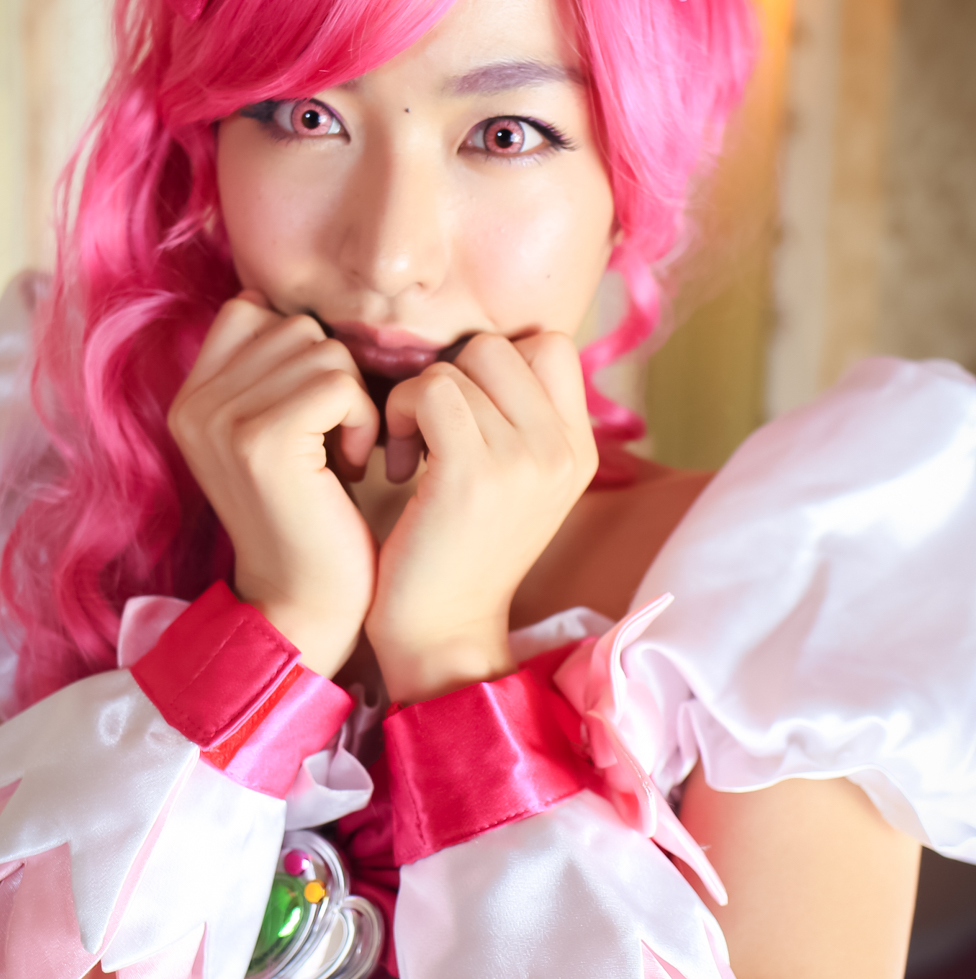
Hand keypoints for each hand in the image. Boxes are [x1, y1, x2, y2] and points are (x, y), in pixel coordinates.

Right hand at [168, 294, 379, 676]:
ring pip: (320, 349)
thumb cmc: (311, 514)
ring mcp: (221, 421)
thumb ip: (272, 371)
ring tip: (340, 458)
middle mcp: (192, 403)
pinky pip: (337, 383)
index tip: (314, 413)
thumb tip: (298, 308)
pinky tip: (351, 468)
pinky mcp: (261, 442)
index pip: (251, 310)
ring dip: (351, 401)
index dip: (300, 351)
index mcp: (189, 398)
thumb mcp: (275, 433)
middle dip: (331, 377)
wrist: (307, 603)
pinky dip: (361, 421)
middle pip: (292, 326)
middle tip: (330, 442)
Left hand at [366, 332, 596, 702]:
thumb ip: (517, 420)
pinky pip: (431, 390)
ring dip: (418, 399)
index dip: (493, 364)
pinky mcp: (472, 472)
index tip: (464, 413)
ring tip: (412, 453)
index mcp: (579, 449)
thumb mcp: (515, 483)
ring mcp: (523, 459)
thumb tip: (482, 353)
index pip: (550, 345)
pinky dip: (401, 415)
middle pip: (501, 345)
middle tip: (430, 432)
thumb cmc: (460, 552)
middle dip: (452, 376)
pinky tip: (397, 463)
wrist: (442, 633)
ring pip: (459, 365)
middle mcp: (563, 450)